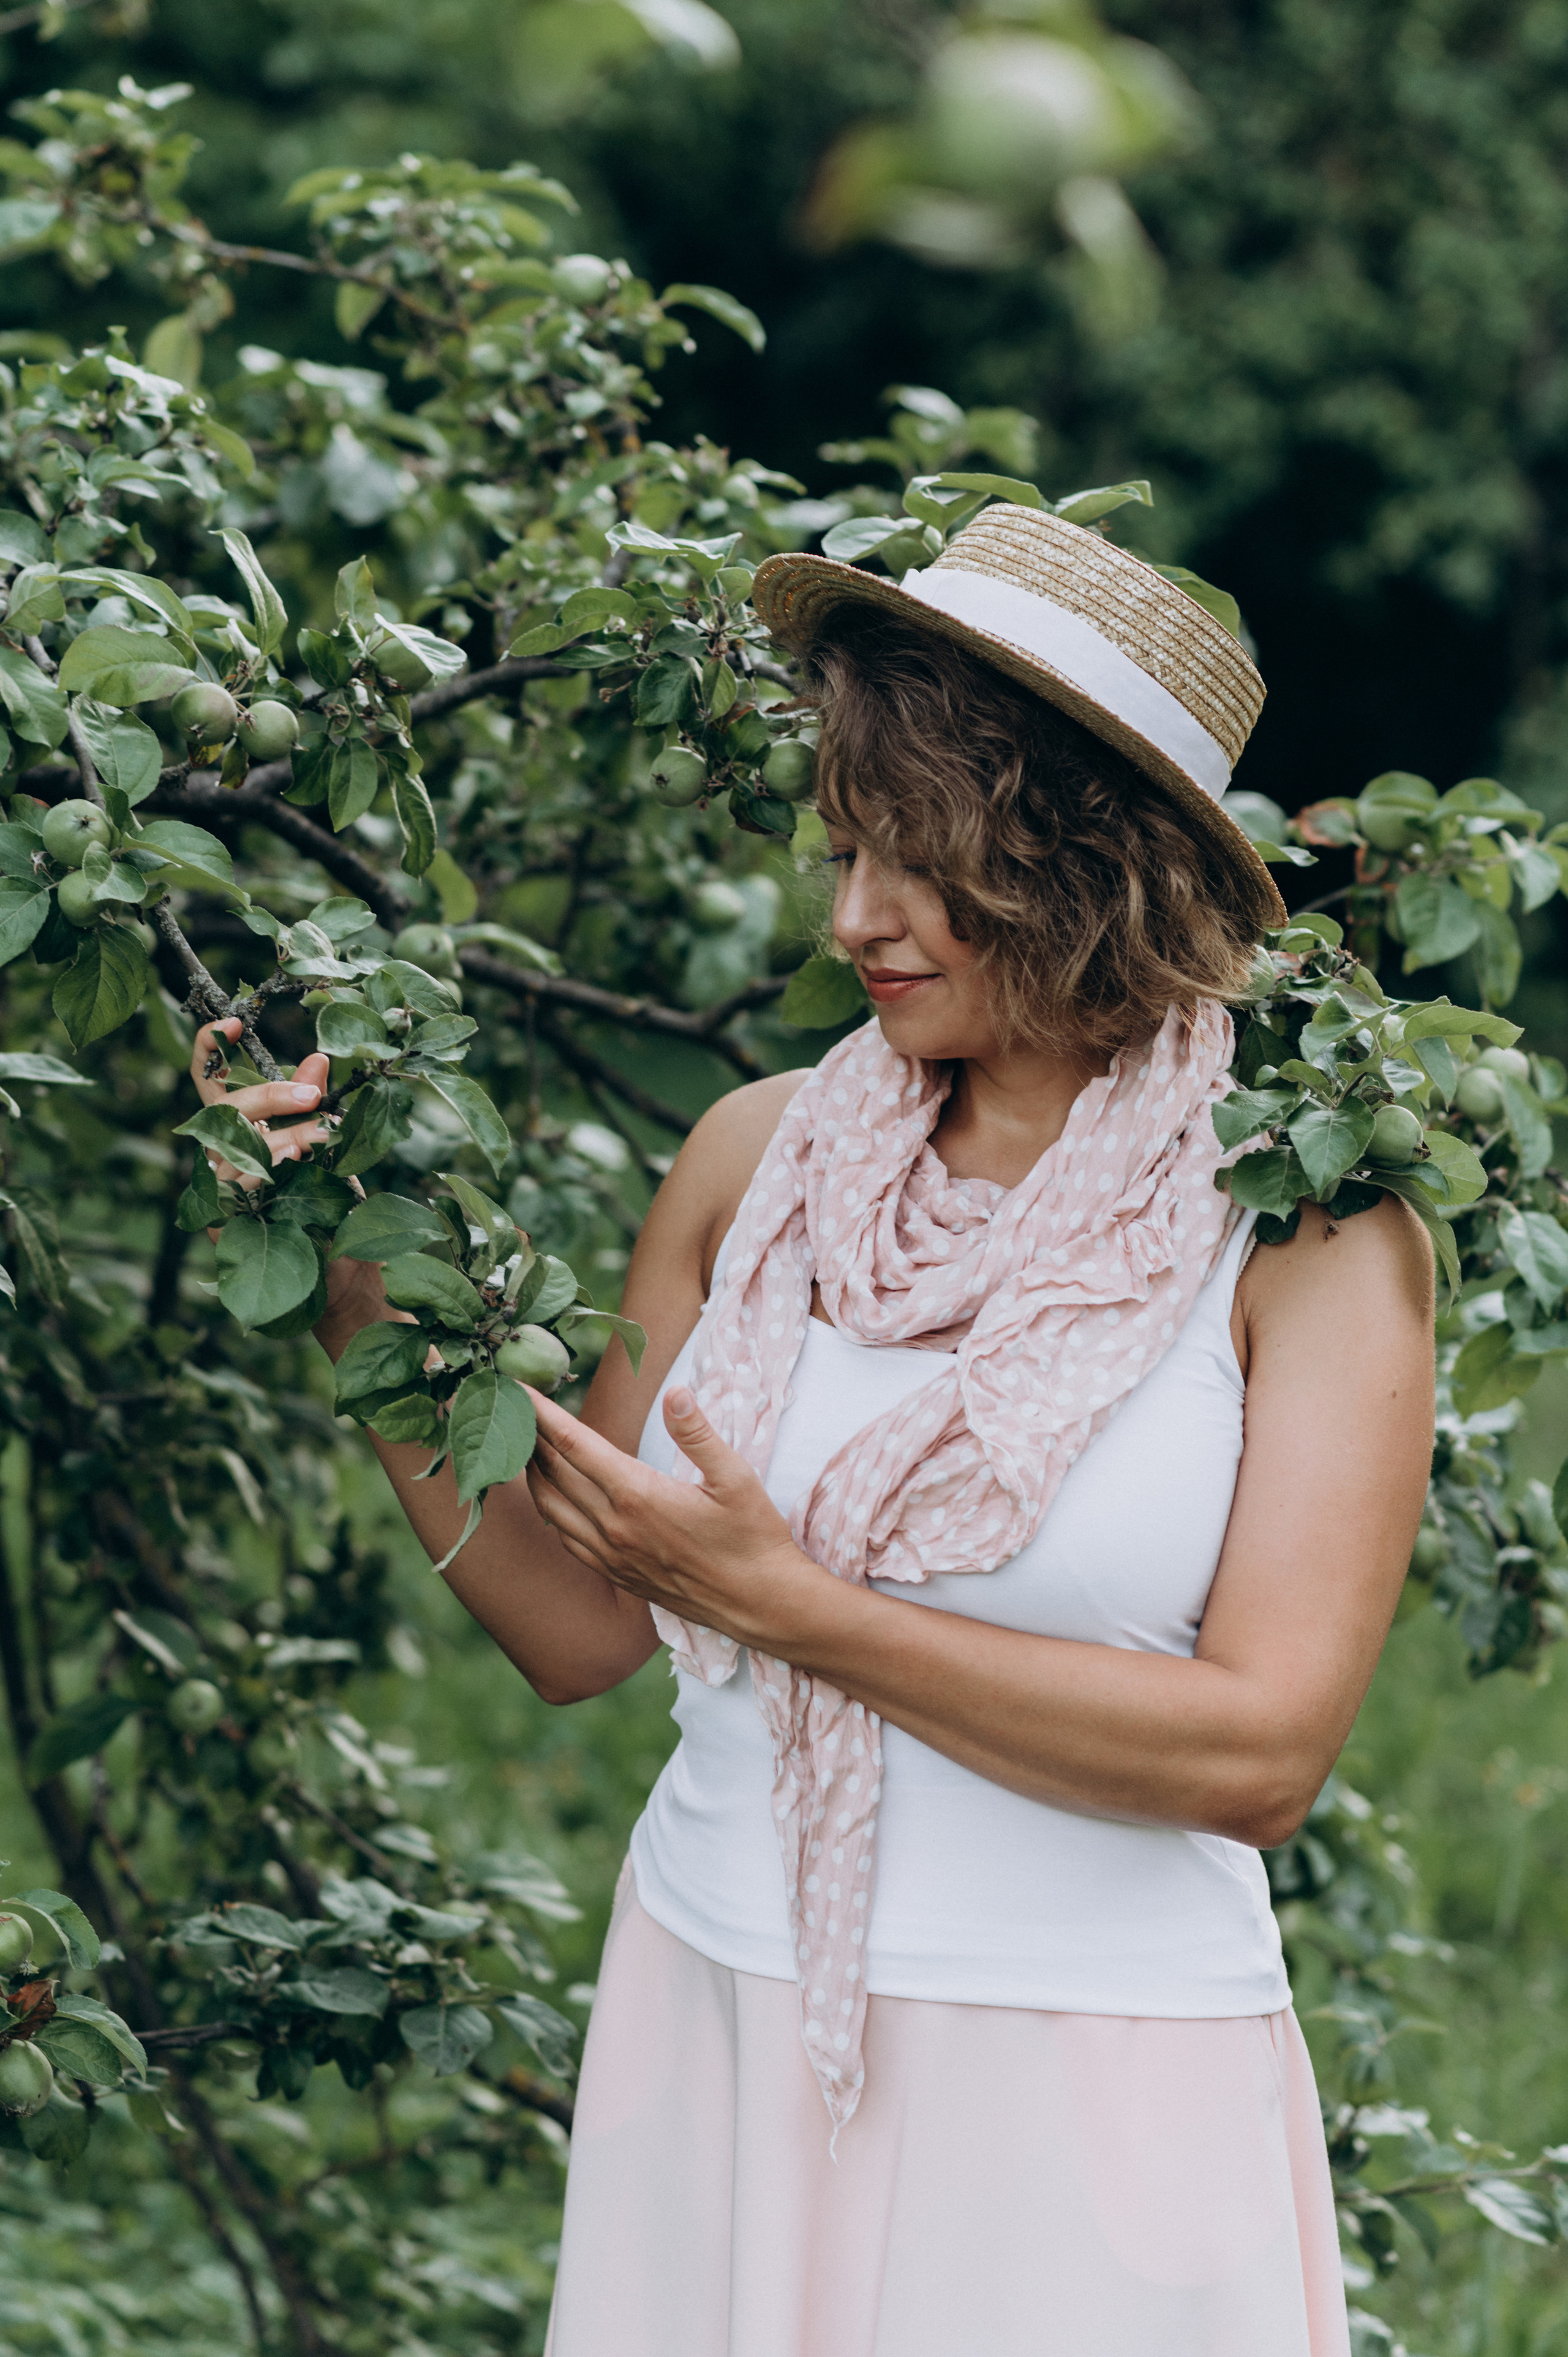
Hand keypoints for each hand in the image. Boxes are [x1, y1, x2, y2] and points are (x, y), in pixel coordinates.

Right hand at [186, 1016, 386, 1352]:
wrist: (349, 1276)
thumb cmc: (337, 1208)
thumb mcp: (333, 1147)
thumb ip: (315, 1106)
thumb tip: (317, 1058)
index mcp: (241, 1130)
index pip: (212, 1082)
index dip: (211, 1048)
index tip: (234, 1021)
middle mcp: (221, 1157)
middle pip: (224, 1110)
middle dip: (267, 1095)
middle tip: (312, 1095)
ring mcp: (218, 1192)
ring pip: (233, 1148)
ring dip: (282, 1138)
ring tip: (320, 1141)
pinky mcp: (223, 1224)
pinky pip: (239, 1186)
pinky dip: (272, 1171)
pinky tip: (299, 1169)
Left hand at [525, 1384, 823, 1651]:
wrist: (758, 1604)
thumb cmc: (752, 1537)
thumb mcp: (736, 1478)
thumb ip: (698, 1434)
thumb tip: (675, 1393)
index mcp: (637, 1495)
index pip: (573, 1444)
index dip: (542, 1413)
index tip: (516, 1388)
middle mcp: (613, 1527)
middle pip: (552, 1472)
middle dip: (530, 1435)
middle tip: (516, 1406)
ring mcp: (610, 1555)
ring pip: (550, 1508)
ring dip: (533, 1473)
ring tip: (526, 1444)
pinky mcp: (615, 1574)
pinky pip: (566, 1538)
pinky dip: (550, 1509)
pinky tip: (554, 1496)